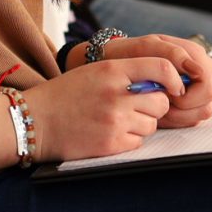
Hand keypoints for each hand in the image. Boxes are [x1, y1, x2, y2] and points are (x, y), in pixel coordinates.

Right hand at [27, 55, 182, 158]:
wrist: (36, 120)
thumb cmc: (65, 94)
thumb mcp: (95, 72)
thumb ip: (127, 72)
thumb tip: (164, 82)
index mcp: (113, 70)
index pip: (162, 68)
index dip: (175, 79)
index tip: (175, 87)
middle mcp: (117, 94)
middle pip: (162, 101)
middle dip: (154, 106)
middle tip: (134, 107)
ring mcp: (115, 120)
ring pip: (151, 124)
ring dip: (140, 124)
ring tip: (115, 120)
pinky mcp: (112, 144)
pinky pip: (138, 142)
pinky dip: (128, 139)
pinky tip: (108, 132)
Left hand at [90, 33, 211, 128]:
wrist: (116, 61)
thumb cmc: (130, 52)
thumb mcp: (147, 47)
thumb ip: (173, 54)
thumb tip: (197, 71)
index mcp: (197, 56)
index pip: (206, 88)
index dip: (187, 98)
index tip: (165, 95)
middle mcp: (202, 74)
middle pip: (205, 106)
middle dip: (180, 110)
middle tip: (157, 102)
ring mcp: (198, 90)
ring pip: (199, 116)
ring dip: (176, 116)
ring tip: (154, 104)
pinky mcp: (191, 105)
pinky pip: (190, 121)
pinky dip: (173, 119)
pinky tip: (157, 109)